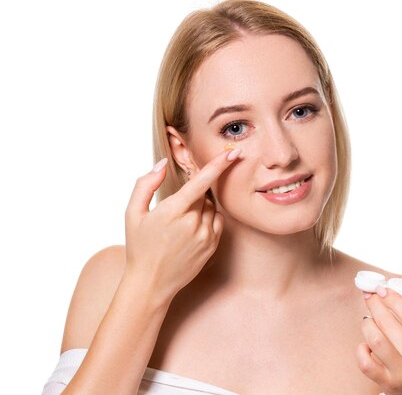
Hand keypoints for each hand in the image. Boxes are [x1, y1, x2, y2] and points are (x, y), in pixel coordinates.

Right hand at [123, 150, 238, 303]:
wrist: (151, 283)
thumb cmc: (140, 246)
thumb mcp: (133, 213)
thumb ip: (146, 184)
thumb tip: (163, 164)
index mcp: (173, 211)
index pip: (201, 182)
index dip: (218, 165)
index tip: (233, 153)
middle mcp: (192, 223)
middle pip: (204, 195)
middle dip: (193, 195)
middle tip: (176, 210)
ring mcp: (205, 236)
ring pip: (211, 208)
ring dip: (200, 208)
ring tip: (180, 225)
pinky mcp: (212, 246)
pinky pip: (217, 222)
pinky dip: (208, 220)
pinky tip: (191, 230)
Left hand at [357, 268, 401, 394]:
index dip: (392, 297)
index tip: (381, 287)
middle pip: (390, 324)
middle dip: (375, 305)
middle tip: (368, 294)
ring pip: (376, 340)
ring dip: (367, 324)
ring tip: (368, 318)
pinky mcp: (388, 385)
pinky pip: (366, 363)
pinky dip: (361, 349)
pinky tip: (366, 343)